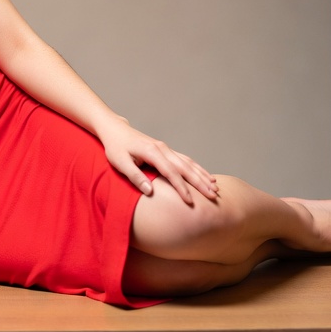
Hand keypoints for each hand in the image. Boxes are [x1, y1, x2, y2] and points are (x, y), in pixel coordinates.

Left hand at [98, 120, 217, 204]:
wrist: (115, 130)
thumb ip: (134, 176)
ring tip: (215, 188)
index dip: (181, 187)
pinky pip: (185, 160)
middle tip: (213, 196)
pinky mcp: (166, 150)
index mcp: (152, 152)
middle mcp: (163, 149)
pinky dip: (197, 169)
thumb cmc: (115, 147)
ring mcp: (166, 148)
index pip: (171, 173)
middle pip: (185, 167)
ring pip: (189, 162)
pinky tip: (206, 176)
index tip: (190, 201)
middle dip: (200, 182)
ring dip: (202, 175)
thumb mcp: (119, 162)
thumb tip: (149, 191)